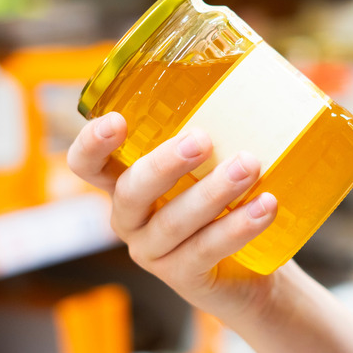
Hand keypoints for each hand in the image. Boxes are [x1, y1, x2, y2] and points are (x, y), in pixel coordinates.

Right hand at [68, 111, 282, 320]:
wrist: (252, 272)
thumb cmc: (227, 203)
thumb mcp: (212, 166)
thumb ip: (216, 133)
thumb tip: (259, 75)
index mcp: (127, 182)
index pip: (88, 164)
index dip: (91, 144)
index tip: (117, 121)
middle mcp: (130, 218)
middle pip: (131, 190)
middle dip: (165, 163)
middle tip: (202, 139)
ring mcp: (152, 251)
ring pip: (174, 221)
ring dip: (214, 191)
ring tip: (249, 165)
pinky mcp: (182, 277)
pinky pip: (206, 249)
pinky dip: (238, 226)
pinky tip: (265, 206)